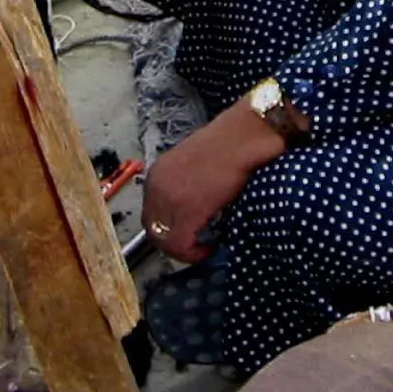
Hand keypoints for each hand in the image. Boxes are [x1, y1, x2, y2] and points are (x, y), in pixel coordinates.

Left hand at [141, 99, 286, 262]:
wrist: (242, 138)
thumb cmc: (226, 145)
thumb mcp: (193, 165)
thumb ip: (182, 185)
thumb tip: (189, 208)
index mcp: (157, 175)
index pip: (150, 213)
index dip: (166, 229)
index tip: (186, 233)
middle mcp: (156, 187)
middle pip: (152, 230)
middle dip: (171, 242)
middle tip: (193, 246)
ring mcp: (170, 200)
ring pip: (164, 242)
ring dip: (183, 250)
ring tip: (203, 247)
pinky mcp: (188, 212)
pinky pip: (180, 245)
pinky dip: (194, 253)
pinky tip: (210, 247)